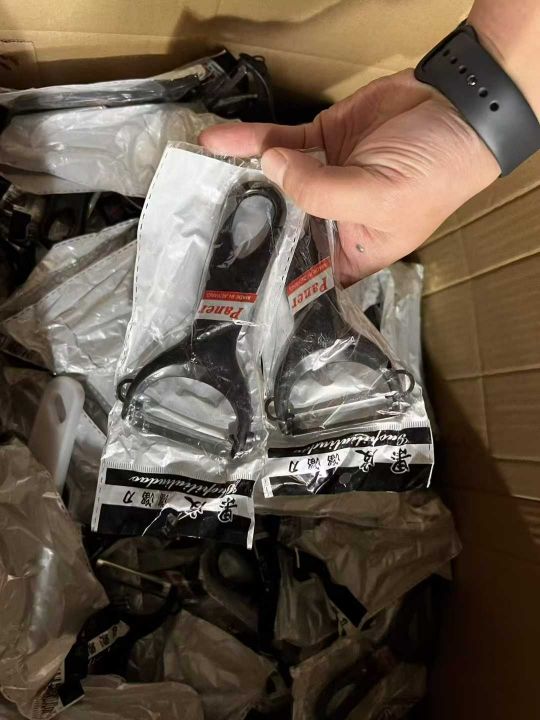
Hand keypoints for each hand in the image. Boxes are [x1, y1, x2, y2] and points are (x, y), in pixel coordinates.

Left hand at [200, 69, 499, 282]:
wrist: (456, 108)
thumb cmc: (434, 172)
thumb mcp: (381, 197)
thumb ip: (320, 192)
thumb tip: (269, 166)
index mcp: (353, 252)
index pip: (306, 275)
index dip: (273, 279)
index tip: (232, 283)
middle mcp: (333, 222)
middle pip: (280, 230)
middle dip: (245, 230)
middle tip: (199, 238)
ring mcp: (321, 180)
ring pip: (272, 184)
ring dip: (238, 182)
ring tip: (196, 187)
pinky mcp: (316, 143)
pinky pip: (276, 145)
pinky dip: (248, 142)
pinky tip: (216, 143)